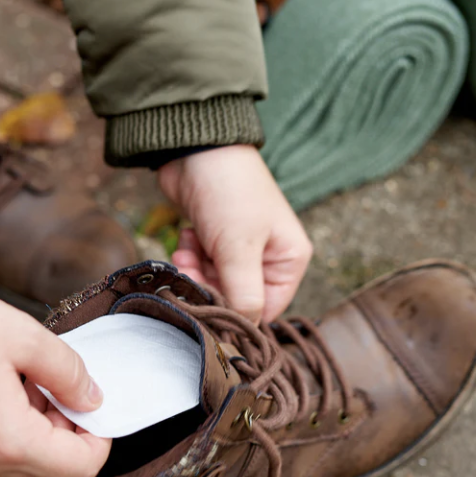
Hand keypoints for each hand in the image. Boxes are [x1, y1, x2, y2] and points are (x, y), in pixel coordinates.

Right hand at [0, 268, 110, 476]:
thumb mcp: (23, 336)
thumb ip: (69, 373)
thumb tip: (92, 398)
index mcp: (5, 442)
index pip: (79, 469)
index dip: (99, 440)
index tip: (94, 408)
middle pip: (46, 467)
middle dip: (62, 428)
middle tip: (54, 382)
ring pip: (13, 460)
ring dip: (30, 427)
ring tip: (19, 377)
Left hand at [159, 145, 311, 321]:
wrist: (195, 148)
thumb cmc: (229, 192)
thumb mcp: (239, 247)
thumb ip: (244, 293)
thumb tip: (246, 328)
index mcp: (289, 260)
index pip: (266, 309)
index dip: (236, 312)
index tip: (210, 305)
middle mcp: (269, 257)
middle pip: (236, 298)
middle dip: (210, 288)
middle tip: (191, 270)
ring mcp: (240, 249)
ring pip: (214, 284)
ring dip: (196, 272)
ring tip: (187, 252)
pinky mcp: (215, 241)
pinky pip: (202, 267)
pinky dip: (190, 258)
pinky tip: (186, 239)